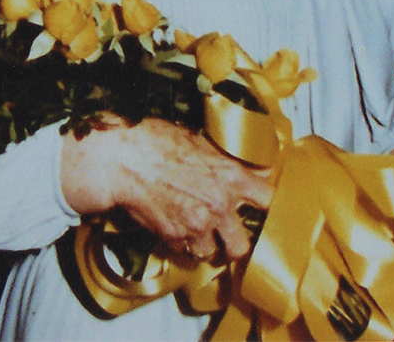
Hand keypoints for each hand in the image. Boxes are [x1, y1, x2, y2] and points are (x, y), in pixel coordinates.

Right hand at [61, 116, 272, 260]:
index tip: (259, 204)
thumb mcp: (201, 141)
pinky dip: (179, 240)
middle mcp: (219, 205)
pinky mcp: (173, 236)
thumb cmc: (159, 140)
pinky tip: (171, 221)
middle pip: (243, 245)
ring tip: (193, 226)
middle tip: (226, 231)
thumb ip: (228, 160)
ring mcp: (196, 225)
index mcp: (231, 176)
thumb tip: (250, 167)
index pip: (268, 199)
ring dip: (203, 242)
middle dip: (234, 240)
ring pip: (211, 252)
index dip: (266, 203)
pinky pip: (183, 248)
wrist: (125, 157)